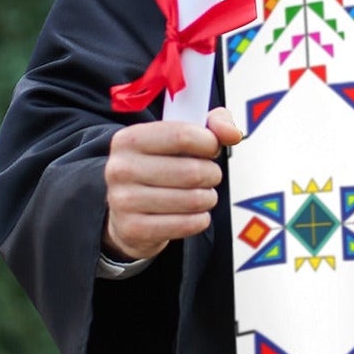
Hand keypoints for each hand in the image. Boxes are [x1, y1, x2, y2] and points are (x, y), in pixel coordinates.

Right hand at [102, 106, 243, 261]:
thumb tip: (232, 134)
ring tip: (202, 194)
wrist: (127, 211)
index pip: (182, 135)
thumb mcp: (181, 137)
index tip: (212, 148)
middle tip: (209, 175)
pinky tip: (193, 214)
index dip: (209, 143)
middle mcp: (120, 168)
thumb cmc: (160, 167)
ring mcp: (123, 201)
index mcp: (129, 139)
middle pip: (192, 171)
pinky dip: (200, 219)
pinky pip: (186, 224)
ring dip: (208, 198)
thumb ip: (212, 124)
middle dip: (212, 174)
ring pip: (193, 200)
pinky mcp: (133, 229)